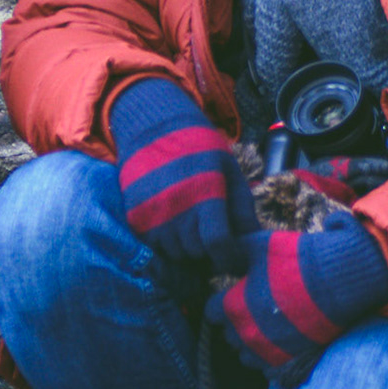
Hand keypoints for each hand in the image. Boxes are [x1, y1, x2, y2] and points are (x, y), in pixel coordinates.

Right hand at [109, 79, 257, 272]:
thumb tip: (253, 242)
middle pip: (196, 252)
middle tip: (214, 243)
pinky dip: (166, 244)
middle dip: (209, 254)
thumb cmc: (198, 148)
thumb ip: (243, 206)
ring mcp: (150, 215)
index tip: (235, 261)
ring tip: (193, 232)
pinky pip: (154, 247)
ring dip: (187, 250)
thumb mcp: (229, 169)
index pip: (217, 244)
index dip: (229, 259)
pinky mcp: (134, 217)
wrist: (152, 127)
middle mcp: (174, 208)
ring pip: (174, 253)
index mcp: (203, 193)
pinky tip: (174, 227)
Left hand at [207, 220, 387, 388]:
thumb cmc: (296, 259)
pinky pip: (268, 367)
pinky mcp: (289, 361)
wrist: (338, 281)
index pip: (211, 312)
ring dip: (251, 342)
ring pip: (246, 354)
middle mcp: (246, 334)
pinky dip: (271, 356)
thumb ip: (232, 254)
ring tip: (268, 325)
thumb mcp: (258, 245)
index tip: (234, 295)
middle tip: (254, 307)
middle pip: (228, 334)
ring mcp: (268, 351)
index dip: (221, 302)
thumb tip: (219, 259)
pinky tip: (282, 339)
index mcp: (233, 307)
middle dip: (236, 322)